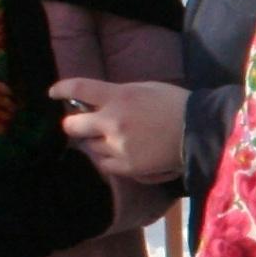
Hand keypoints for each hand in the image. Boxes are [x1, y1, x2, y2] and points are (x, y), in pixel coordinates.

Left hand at [51, 77, 187, 181]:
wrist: (201, 131)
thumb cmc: (175, 104)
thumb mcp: (145, 88)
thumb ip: (117, 95)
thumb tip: (95, 102)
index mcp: (118, 96)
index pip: (78, 89)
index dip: (61, 89)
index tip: (54, 92)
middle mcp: (112, 122)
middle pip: (72, 126)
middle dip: (75, 124)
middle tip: (83, 124)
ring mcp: (117, 147)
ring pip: (88, 147)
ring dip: (95, 141)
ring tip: (114, 139)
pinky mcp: (126, 167)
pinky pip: (104, 164)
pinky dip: (107, 158)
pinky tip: (121, 152)